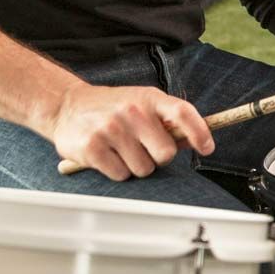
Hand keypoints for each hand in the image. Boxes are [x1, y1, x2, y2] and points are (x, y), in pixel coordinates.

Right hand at [46, 82, 213, 179]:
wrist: (67, 105)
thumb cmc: (112, 108)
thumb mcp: (141, 102)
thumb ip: (167, 119)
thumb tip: (198, 140)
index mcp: (149, 98)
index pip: (183, 113)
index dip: (200, 133)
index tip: (207, 148)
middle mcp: (131, 110)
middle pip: (166, 154)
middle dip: (157, 158)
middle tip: (142, 148)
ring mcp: (111, 129)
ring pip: (143, 169)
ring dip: (135, 166)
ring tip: (120, 149)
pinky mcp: (92, 148)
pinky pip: (121, 175)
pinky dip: (116, 171)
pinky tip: (106, 155)